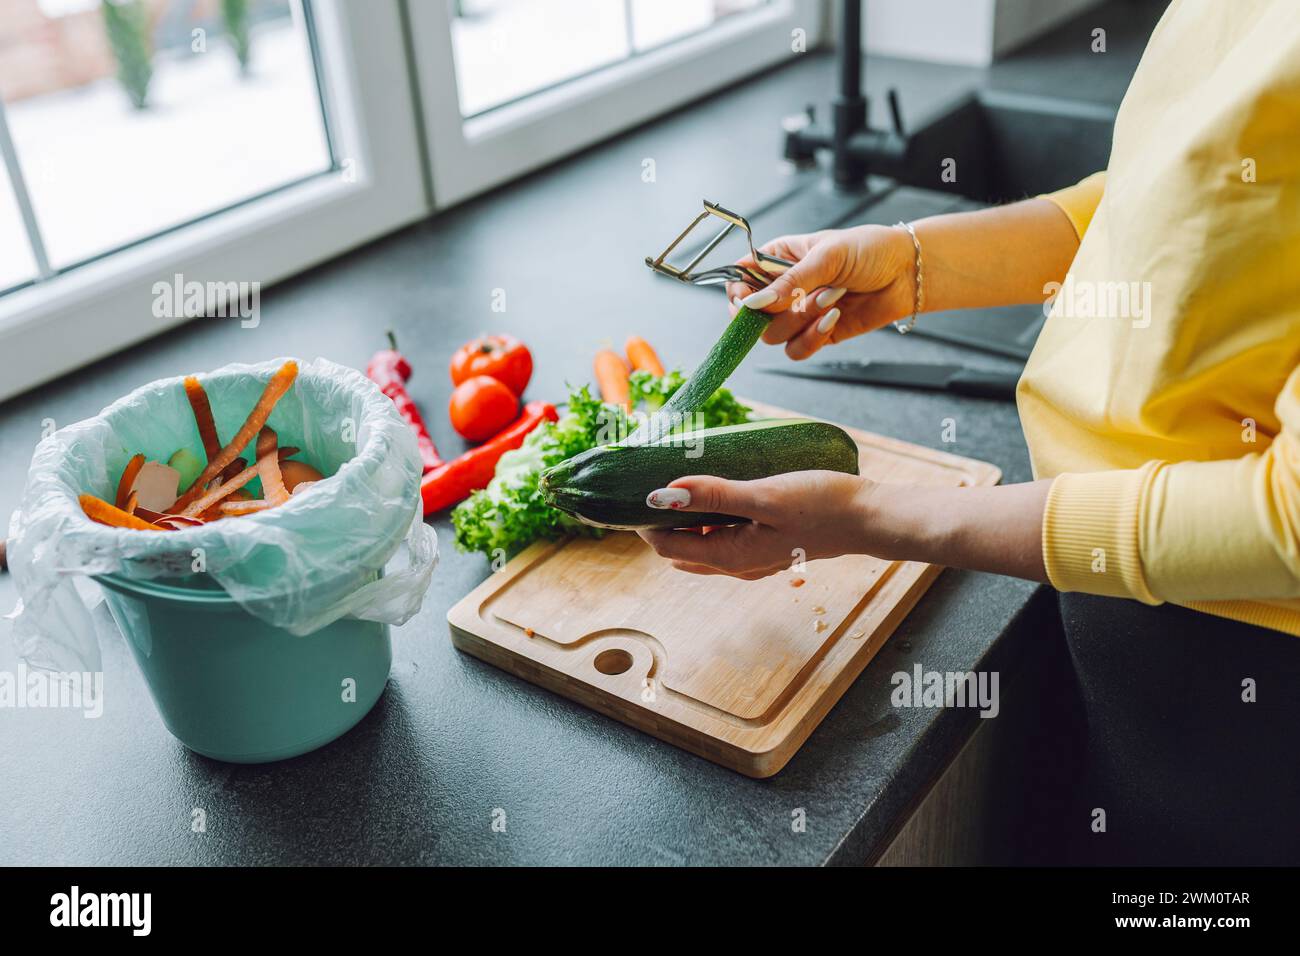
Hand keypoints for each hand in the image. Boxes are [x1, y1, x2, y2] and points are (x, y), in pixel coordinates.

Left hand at [637, 471, 875, 578]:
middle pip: (680, 548)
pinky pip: (724, 536)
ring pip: (702, 542)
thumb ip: (715, 494)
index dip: (645, 522)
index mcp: (730, 556)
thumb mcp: (765, 496)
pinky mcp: (767, 545)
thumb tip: (664, 494)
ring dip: (685, 519)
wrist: (870, 518)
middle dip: (660, 522)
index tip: (634, 488)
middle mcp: (737, 564)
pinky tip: (717, 491)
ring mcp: (753, 557)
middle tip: (651, 482)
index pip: (666, 547)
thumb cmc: (822, 506)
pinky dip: (709, 518)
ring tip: (680, 482)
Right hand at [724, 224, 915, 360]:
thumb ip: (789, 282)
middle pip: (751, 316)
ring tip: (832, 298)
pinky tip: (835, 318)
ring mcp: (799, 314)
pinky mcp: (817, 335)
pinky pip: (797, 350)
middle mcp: (784, 289)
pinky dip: (812, 338)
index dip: (738, 294)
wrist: (906, 273)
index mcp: (779, 259)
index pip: (739, 280)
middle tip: (801, 297)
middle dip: (777, 310)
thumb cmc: (869, 251)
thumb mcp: (827, 256)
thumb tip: (753, 304)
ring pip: (774, 336)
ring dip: (801, 320)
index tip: (748, 301)